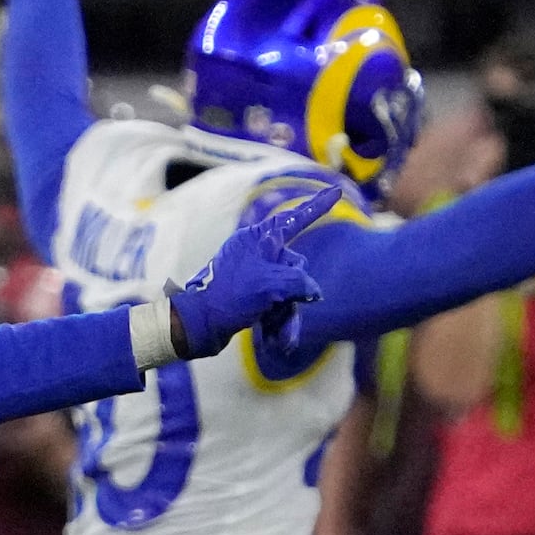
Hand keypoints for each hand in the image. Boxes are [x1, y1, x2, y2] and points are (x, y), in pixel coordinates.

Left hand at [170, 186, 333, 361]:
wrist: (198, 326)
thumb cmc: (230, 298)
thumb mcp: (272, 285)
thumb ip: (300, 282)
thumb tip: (313, 290)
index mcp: (257, 239)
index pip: (295, 219)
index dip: (318, 206)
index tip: (336, 190)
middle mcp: (256, 253)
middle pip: (294, 269)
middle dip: (293, 296)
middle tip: (279, 308)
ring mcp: (253, 276)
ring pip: (286, 294)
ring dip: (286, 318)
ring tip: (282, 341)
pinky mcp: (250, 297)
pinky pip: (274, 307)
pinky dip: (276, 325)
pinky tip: (273, 343)